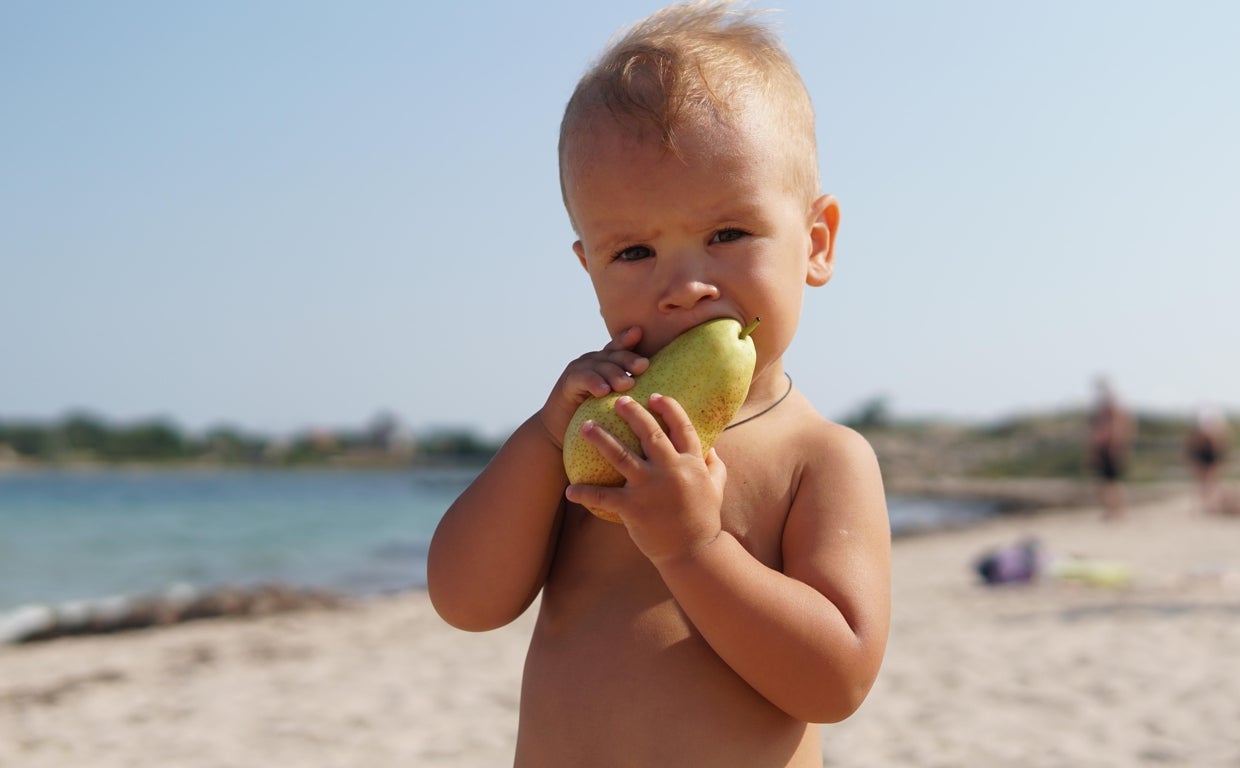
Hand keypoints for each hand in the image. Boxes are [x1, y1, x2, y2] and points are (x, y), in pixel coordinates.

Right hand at [537, 326, 648, 449]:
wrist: (561, 430)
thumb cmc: (595, 416)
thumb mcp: (616, 400)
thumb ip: (633, 389)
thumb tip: (661, 393)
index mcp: (607, 362)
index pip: (619, 347)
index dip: (628, 339)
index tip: (640, 332)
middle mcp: (593, 361)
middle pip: (613, 356)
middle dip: (628, 359)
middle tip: (643, 366)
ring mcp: (579, 370)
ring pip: (599, 367)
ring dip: (614, 374)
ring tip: (626, 383)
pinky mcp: (567, 384)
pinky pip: (582, 379)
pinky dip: (593, 383)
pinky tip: (603, 391)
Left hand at [565, 392, 725, 563]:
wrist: (694, 553)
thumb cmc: (703, 520)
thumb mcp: (716, 488)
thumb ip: (713, 464)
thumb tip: (710, 446)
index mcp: (691, 463)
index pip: (682, 427)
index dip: (669, 408)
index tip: (655, 396)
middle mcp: (671, 470)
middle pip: (649, 433)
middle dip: (632, 413)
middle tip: (618, 400)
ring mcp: (650, 488)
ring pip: (621, 455)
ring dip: (600, 438)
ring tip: (584, 426)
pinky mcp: (634, 508)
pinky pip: (604, 497)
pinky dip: (585, 493)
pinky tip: (570, 491)